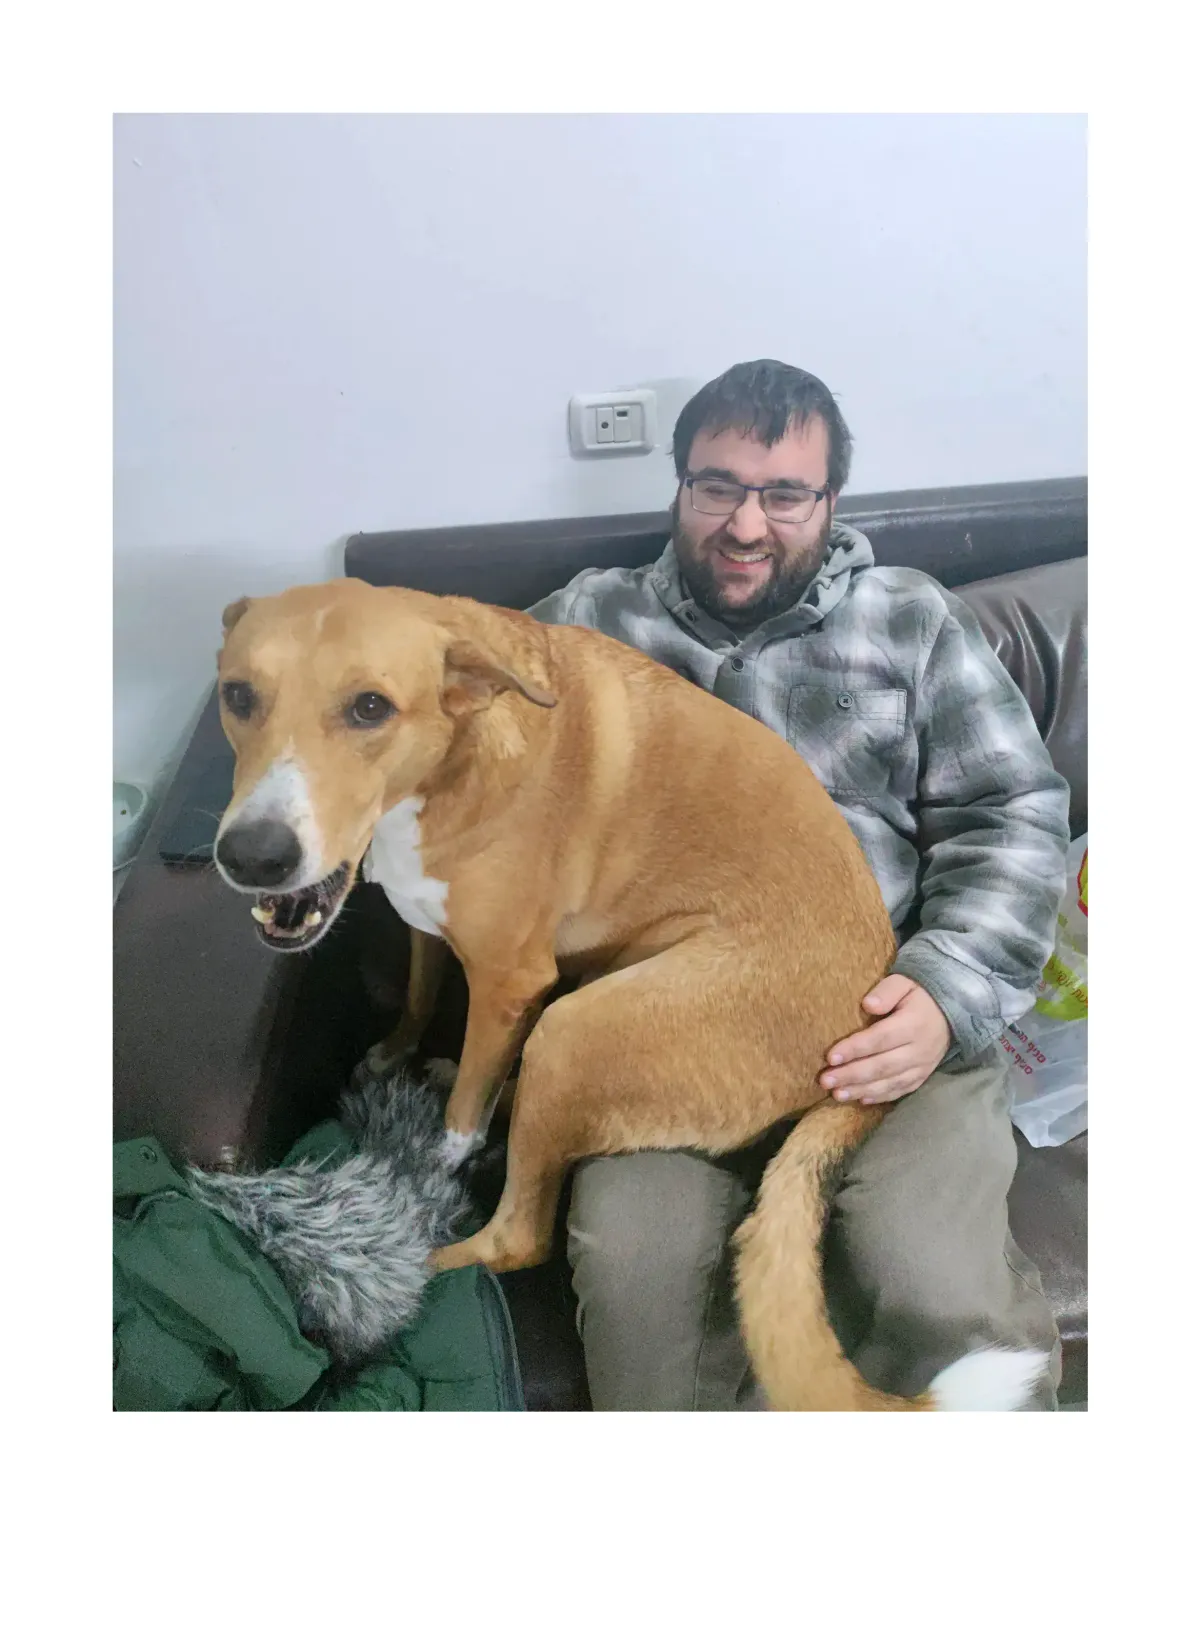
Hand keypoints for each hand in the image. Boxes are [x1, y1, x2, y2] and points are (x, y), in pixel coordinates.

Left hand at [821, 975, 950, 1104]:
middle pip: (882, 1066)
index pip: (880, 1039)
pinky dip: (880, 1097)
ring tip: (836, 1094)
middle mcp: (919, 1049)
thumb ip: (887, 990)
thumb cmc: (919, 996)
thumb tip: (868, 1004)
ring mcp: (922, 1066)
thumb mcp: (905, 983)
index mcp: (913, 1024)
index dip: (855, 1049)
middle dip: (851, 1075)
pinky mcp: (922, 1077)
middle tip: (825, 1080)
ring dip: (861, 1090)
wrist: (951, 1012)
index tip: (830, 1057)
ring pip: (889, 1082)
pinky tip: (860, 1099)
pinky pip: (900, 1090)